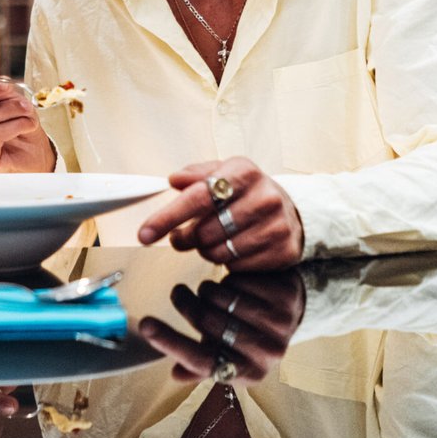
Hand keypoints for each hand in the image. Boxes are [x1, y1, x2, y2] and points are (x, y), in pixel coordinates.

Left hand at [136, 156, 304, 270]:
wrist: (291, 211)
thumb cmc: (246, 192)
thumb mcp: (223, 173)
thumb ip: (196, 174)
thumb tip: (174, 180)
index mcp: (244, 171)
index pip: (198, 197)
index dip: (167, 217)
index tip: (145, 234)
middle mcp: (264, 196)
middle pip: (204, 230)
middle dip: (185, 237)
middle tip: (183, 236)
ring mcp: (276, 225)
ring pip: (218, 251)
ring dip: (204, 250)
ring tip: (209, 240)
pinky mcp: (282, 250)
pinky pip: (236, 265)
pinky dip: (226, 260)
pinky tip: (232, 248)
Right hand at [138, 271, 306, 383]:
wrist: (289, 312)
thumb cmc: (246, 334)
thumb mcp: (224, 353)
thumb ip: (200, 363)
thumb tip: (176, 374)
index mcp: (246, 374)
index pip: (201, 361)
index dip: (170, 342)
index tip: (145, 324)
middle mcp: (266, 355)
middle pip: (208, 323)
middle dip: (186, 304)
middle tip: (178, 293)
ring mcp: (280, 327)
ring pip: (223, 298)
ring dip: (209, 289)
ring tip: (209, 291)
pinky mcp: (286, 299)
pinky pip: (241, 280)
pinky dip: (230, 279)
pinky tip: (234, 284)